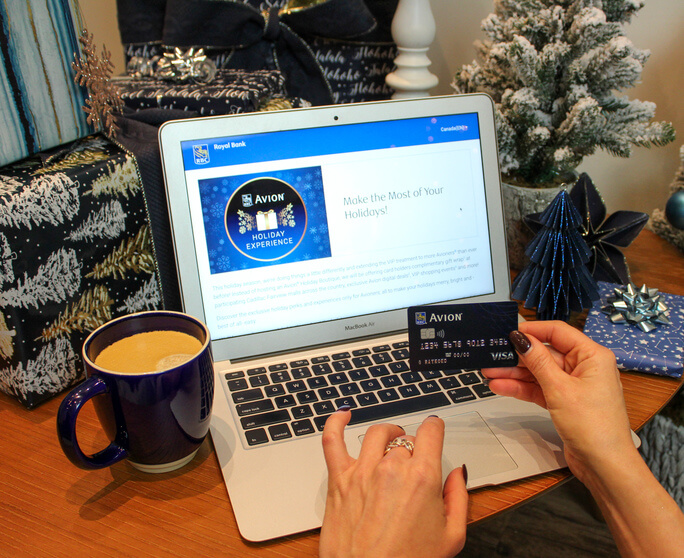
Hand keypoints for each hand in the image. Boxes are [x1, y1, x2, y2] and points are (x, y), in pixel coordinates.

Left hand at [319, 412, 467, 557]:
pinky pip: (332, 440)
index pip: (431, 432)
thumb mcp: (451, 538)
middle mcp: (391, 468)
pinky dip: (335, 422)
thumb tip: (457, 474)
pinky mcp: (338, 480)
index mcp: (422, 478)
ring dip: (387, 434)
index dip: (435, 428)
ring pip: (377, 434)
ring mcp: (362, 471)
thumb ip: (458, 499)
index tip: (435, 428)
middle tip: (413, 468)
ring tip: (391, 440)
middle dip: (412, 450)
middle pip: (405, 440)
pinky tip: (343, 415)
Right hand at [481, 320, 635, 481]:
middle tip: (493, 355)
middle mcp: (584, 367)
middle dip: (518, 356)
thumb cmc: (595, 427)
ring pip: (539, 372)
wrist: (604, 465)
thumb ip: (538, 361)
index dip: (532, 330)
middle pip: (545, 353)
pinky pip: (539, 388)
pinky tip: (502, 386)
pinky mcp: (565, 401)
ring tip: (490, 372)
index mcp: (592, 356)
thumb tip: (521, 339)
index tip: (509, 332)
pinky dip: (522, 388)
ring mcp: (574, 385)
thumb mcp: (560, 389)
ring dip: (515, 373)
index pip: (558, 332)